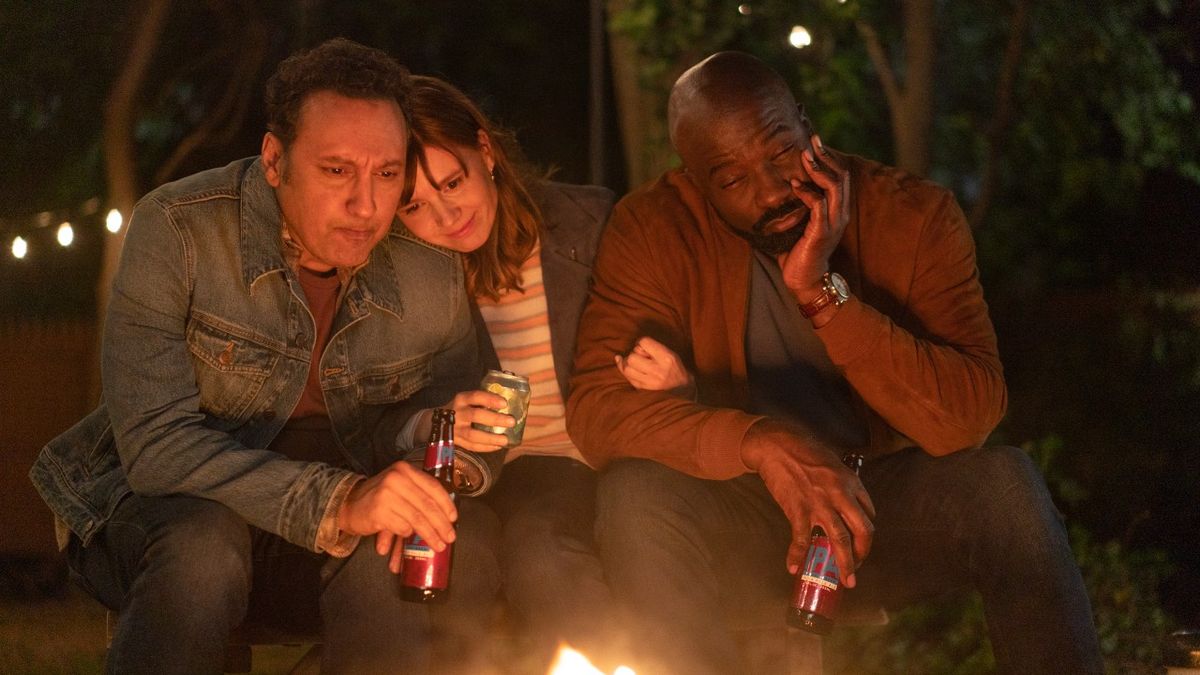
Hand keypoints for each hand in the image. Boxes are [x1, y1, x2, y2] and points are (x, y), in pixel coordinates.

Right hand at [337, 461, 457, 572]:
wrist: (348, 504)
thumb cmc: (379, 498)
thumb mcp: (399, 488)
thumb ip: (419, 495)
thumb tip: (446, 517)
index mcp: (405, 470)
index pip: (433, 486)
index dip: (446, 504)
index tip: (454, 518)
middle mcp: (396, 478)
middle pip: (427, 505)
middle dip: (441, 524)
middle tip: (450, 538)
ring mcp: (387, 494)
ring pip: (417, 519)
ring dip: (430, 535)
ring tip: (437, 545)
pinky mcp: (379, 511)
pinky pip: (402, 527)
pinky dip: (407, 534)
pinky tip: (407, 537)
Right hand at [439, 390, 512, 451]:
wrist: (434, 421)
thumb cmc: (460, 409)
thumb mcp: (466, 400)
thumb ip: (482, 401)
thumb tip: (508, 405)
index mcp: (461, 399)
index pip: (476, 396)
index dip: (490, 399)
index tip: (504, 403)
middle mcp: (457, 413)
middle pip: (475, 415)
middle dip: (494, 419)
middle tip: (511, 421)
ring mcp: (455, 429)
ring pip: (473, 435)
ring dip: (491, 438)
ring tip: (505, 440)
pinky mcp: (455, 442)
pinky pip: (471, 446)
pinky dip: (485, 447)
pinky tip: (498, 447)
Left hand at [615, 336, 694, 391]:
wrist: (682, 388)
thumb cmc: (674, 367)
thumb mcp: (669, 353)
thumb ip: (652, 348)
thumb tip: (631, 346)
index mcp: (666, 358)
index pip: (644, 342)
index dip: (640, 342)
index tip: (644, 347)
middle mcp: (657, 370)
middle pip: (632, 357)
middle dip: (633, 354)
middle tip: (640, 357)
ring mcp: (650, 382)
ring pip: (627, 369)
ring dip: (627, 364)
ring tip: (634, 363)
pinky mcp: (644, 389)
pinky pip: (627, 378)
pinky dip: (624, 371)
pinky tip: (626, 367)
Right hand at [741, 419, 874, 585]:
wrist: (777, 445)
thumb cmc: (804, 450)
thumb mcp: (833, 463)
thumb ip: (841, 484)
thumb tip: (843, 503)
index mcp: (851, 482)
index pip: (869, 513)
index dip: (866, 531)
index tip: (859, 540)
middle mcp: (841, 495)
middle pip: (863, 531)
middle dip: (863, 554)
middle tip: (858, 567)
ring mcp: (820, 504)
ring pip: (840, 540)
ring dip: (845, 564)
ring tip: (845, 580)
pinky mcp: (798, 509)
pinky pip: (802, 539)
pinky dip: (797, 555)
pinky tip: (793, 567)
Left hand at [777, 135, 850, 317]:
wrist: (805, 280)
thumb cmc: (798, 251)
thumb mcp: (799, 222)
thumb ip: (796, 205)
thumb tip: (779, 185)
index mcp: (836, 210)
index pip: (839, 176)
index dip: (828, 158)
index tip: (814, 141)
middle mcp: (840, 214)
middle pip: (841, 176)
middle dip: (825, 156)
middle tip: (811, 141)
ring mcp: (833, 223)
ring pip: (835, 187)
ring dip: (819, 170)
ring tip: (804, 156)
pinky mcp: (822, 233)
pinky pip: (819, 206)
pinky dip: (808, 193)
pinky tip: (795, 184)